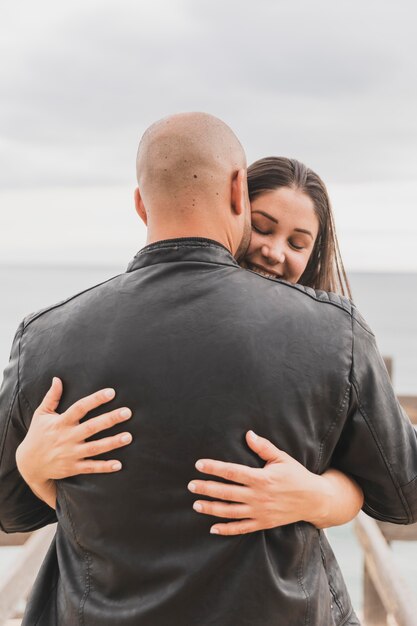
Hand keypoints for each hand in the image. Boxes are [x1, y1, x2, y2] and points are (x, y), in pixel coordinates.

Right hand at [16, 378, 132, 501]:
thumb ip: (52, 397)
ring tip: (128, 436)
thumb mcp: (41, 414)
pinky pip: (91, 468)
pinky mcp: (72, 468)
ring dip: (112, 442)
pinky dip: (104, 467)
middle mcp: (67, 437)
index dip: (95, 399)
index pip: (80, 408)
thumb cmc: (38, 435)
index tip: (111, 392)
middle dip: (110, 419)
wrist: (28, 464)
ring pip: (95, 448)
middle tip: (127, 412)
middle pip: (91, 427)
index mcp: (61, 422)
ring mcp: (70, 454)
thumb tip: (57, 378)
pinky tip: (119, 465)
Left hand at [188, 430, 334, 535]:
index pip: (232, 472)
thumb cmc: (297, 476)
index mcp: (261, 478)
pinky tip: (213, 528)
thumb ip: (263, 447)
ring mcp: (260, 512)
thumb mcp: (282, 458)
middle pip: (226, 492)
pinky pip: (241, 528)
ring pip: (230, 512)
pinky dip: (226, 530)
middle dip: (206, 488)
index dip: (214, 468)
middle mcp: (258, 496)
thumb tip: (248, 434)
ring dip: (211, 508)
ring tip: (196, 505)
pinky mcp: (263, 523)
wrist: (314, 500)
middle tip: (190, 485)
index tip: (199, 465)